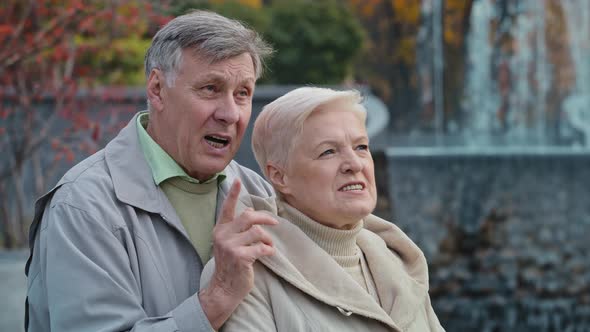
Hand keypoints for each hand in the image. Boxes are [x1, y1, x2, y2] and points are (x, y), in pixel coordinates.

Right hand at [199, 179, 277, 328]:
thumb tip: (251, 210)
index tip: (237, 180)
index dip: (233, 194)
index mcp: (220, 230)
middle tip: (275, 222)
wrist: (224, 288)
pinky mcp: (240, 257)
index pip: (227, 208)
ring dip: (268, 238)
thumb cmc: (231, 264)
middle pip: (248, 216)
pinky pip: (262, 247)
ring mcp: (230, 246)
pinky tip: (268, 254)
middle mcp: (223, 235)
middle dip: (265, 218)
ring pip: (257, 232)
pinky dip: (269, 250)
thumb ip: (238, 228)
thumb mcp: (230, 243)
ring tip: (269, 245)